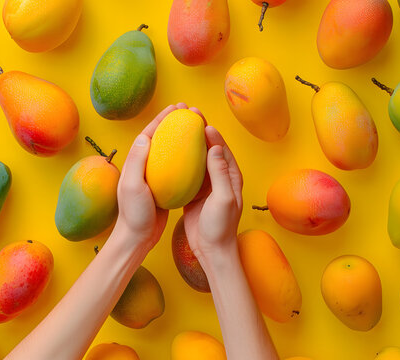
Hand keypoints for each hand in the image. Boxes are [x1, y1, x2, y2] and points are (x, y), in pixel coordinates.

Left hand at [112, 103, 202, 251]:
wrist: (138, 238)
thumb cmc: (134, 214)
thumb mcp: (132, 186)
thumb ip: (137, 160)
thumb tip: (145, 135)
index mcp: (135, 162)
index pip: (149, 133)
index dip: (162, 118)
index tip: (177, 107)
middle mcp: (144, 166)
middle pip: (161, 138)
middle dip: (174, 123)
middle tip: (190, 112)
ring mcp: (155, 177)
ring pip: (171, 152)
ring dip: (182, 138)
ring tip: (197, 128)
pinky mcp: (164, 188)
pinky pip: (178, 168)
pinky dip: (188, 158)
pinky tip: (200, 155)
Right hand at [183, 126, 242, 264]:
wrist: (211, 250)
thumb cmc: (220, 227)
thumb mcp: (222, 199)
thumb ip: (219, 173)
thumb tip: (215, 148)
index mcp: (231, 178)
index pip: (222, 150)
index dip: (213, 135)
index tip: (201, 122)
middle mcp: (220, 180)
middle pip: (210, 152)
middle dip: (200, 136)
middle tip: (188, 122)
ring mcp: (207, 187)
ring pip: (198, 162)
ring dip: (189, 148)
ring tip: (177, 134)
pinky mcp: (194, 195)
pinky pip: (188, 176)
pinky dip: (180, 165)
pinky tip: (168, 157)